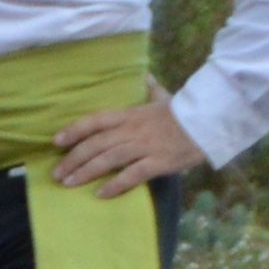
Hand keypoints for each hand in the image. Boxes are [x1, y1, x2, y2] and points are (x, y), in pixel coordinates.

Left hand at [50, 99, 208, 197]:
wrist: (211, 122)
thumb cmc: (185, 111)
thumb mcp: (164, 97)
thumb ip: (150, 89)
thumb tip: (144, 75)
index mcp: (130, 114)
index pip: (95, 121)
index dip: (74, 130)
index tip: (56, 141)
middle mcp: (132, 130)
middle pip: (95, 144)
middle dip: (73, 159)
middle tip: (57, 173)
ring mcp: (145, 146)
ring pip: (108, 159)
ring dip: (85, 172)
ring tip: (68, 183)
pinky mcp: (159, 162)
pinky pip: (132, 175)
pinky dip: (115, 185)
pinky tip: (101, 194)